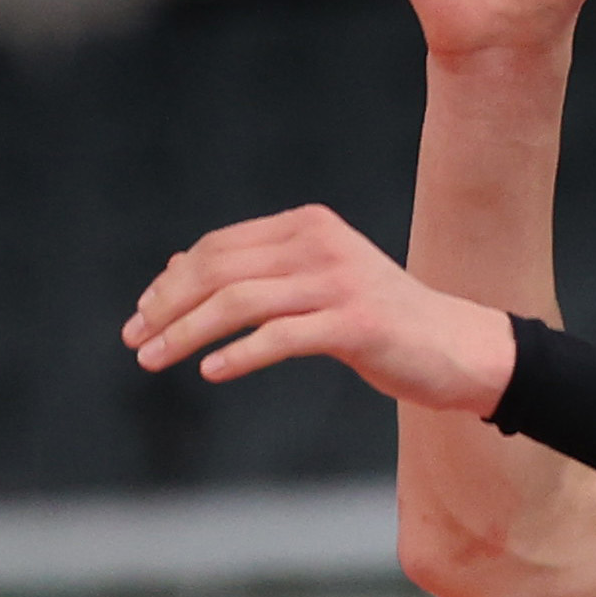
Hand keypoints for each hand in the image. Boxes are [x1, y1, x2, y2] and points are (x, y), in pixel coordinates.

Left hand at [125, 206, 519, 414]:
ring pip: (240, 302)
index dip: (171, 281)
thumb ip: (257, 270)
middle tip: (137, 341)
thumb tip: (176, 267)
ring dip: (186, 333)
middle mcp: (323, 243)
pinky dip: (239, 355)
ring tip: (155, 360)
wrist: (458, 348)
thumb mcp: (317, 282)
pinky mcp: (357, 323)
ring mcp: (341, 281)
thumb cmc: (382, 320)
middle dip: (167, 307)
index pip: (218, 246)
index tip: (142, 315)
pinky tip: (212, 372)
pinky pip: (280, 337)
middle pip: (220, 270)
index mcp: (310, 224)